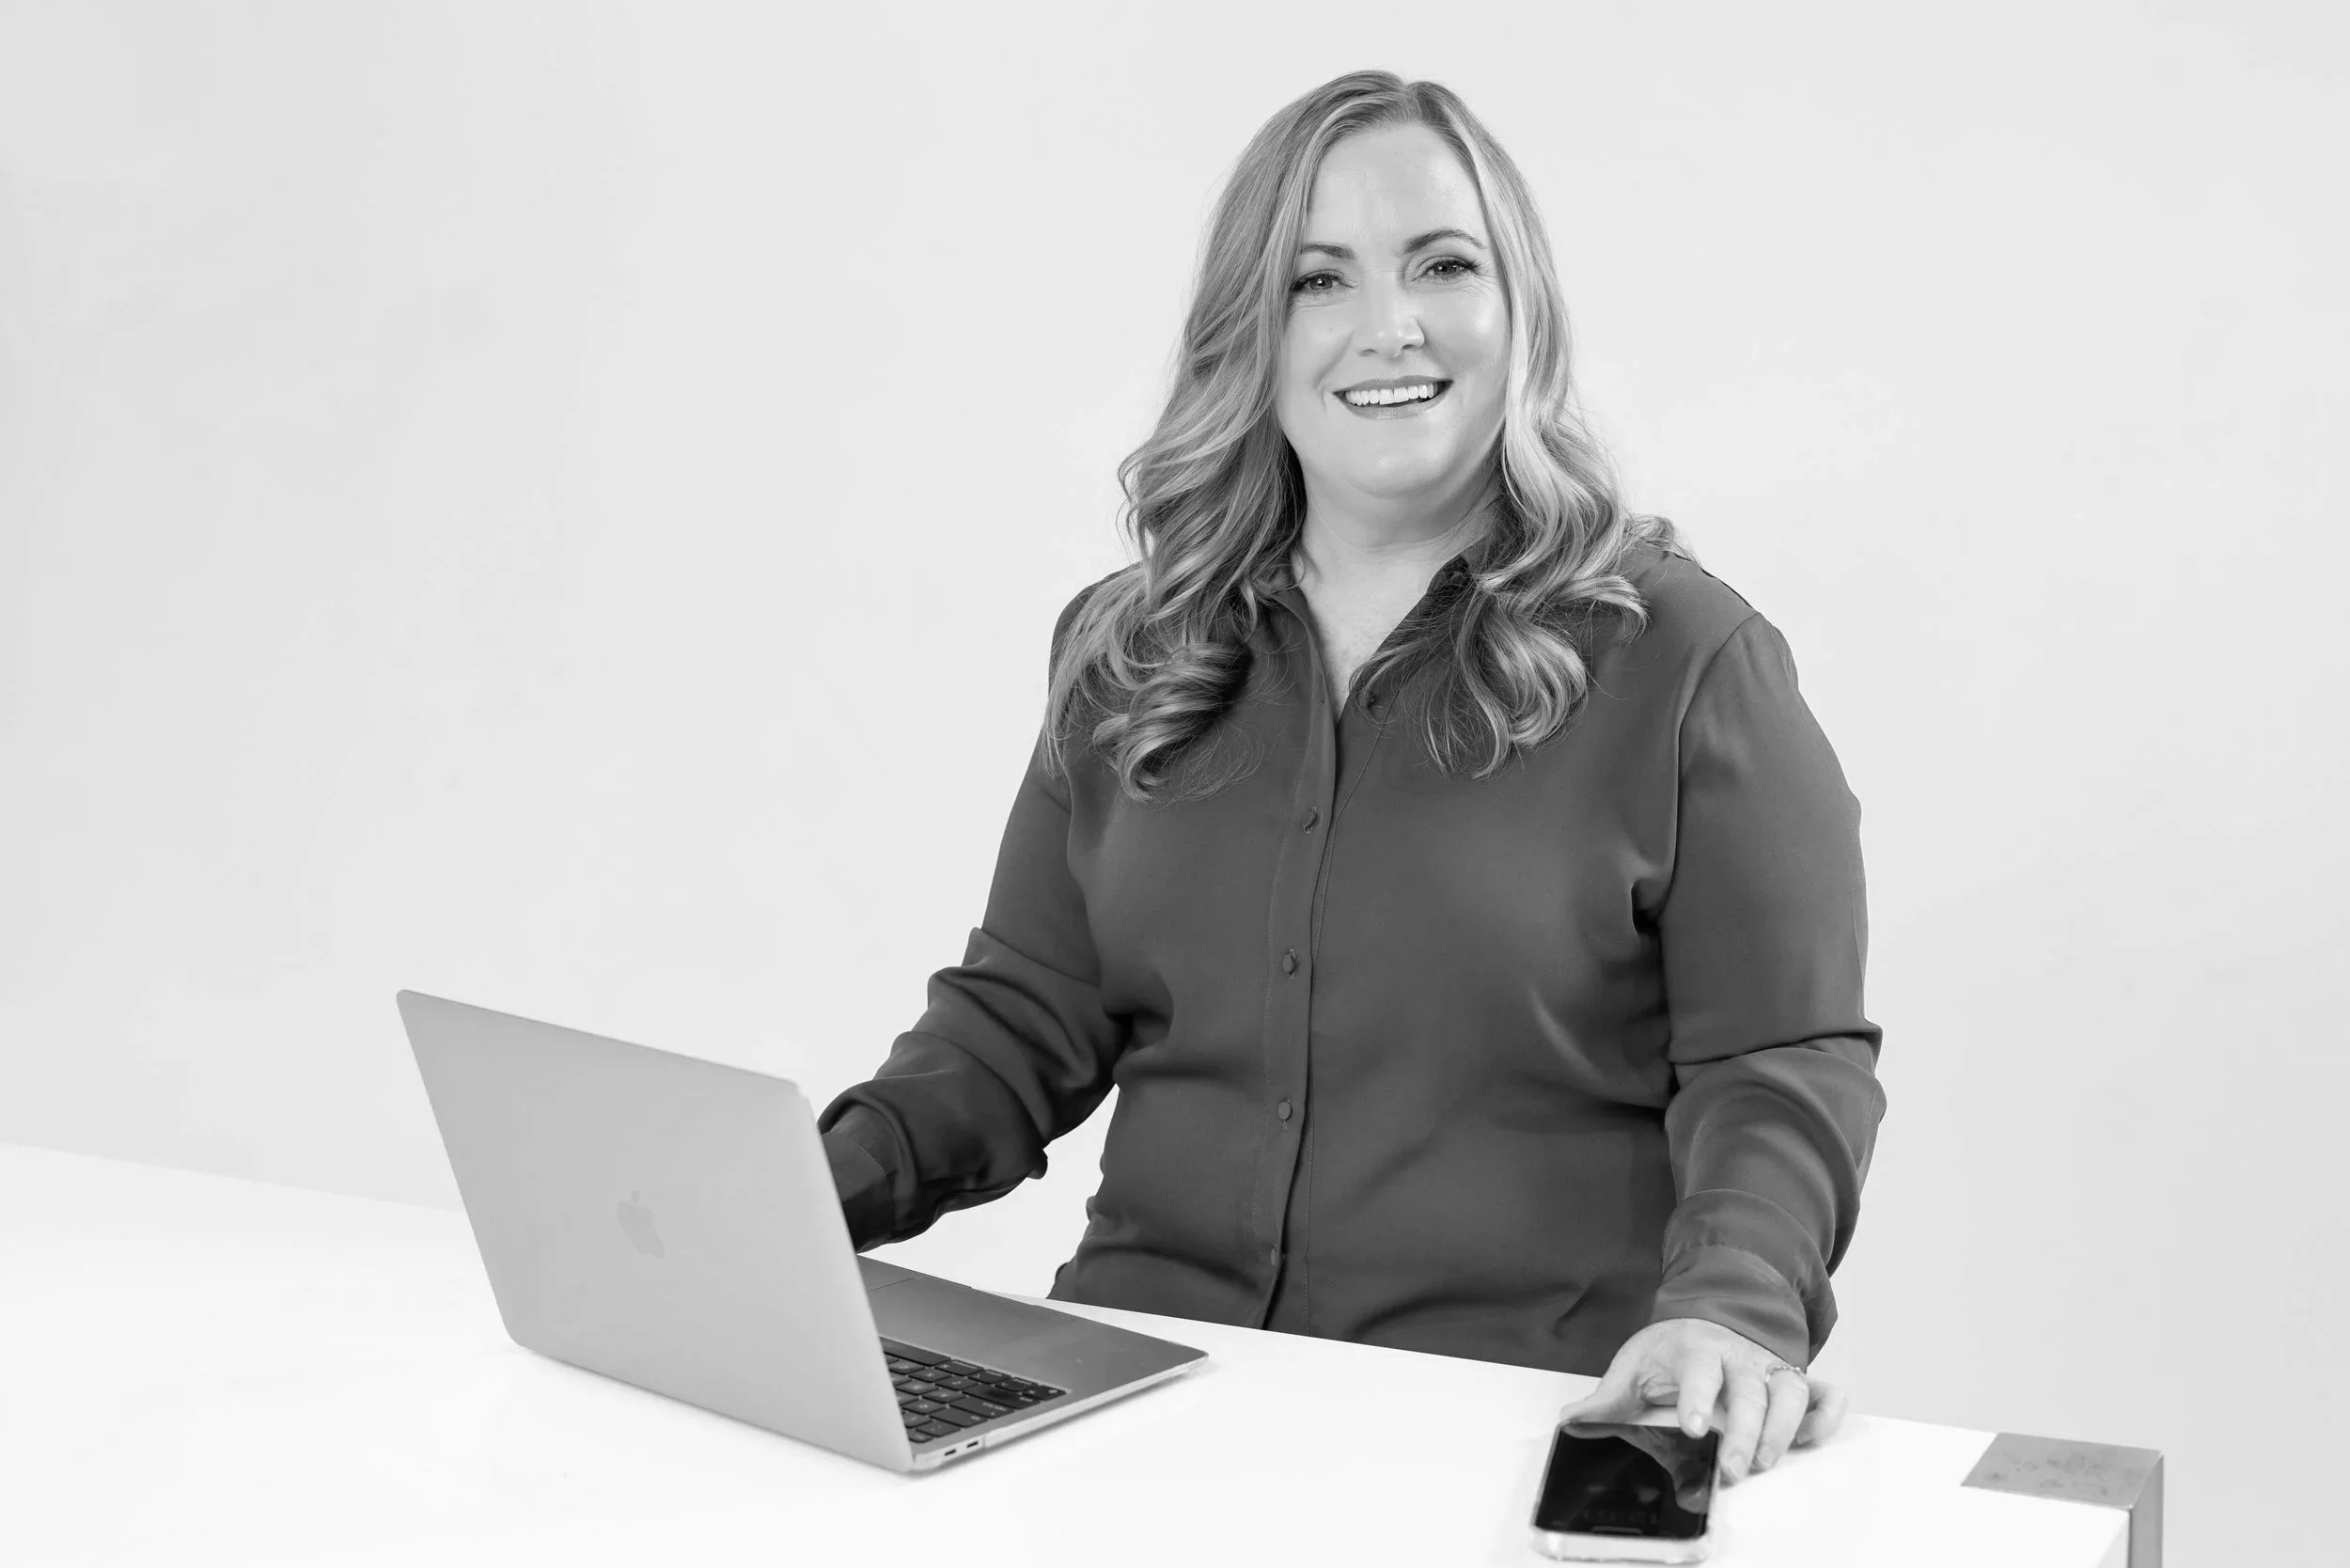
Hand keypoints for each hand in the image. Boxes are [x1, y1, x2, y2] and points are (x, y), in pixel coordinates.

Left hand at [1556, 1317, 1847, 1485]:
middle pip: (1750, 1392)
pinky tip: (1814, 1437)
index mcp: (1696, 1349)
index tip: (1693, 1427)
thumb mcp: (1634, 1367)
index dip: (1699, 1398)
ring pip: (1790, 1393)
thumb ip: (1607, 1399)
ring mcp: (1771, 1368)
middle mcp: (1739, 1357)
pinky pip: (1824, 1393)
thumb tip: (1571, 1419)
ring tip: (1767, 1463)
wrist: (1708, 1316)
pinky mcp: (1796, 1382)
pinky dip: (1827, 1414)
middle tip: (1735, 1470)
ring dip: (1784, 1429)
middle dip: (1744, 1433)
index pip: (1699, 1371)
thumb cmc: (1671, 1350)